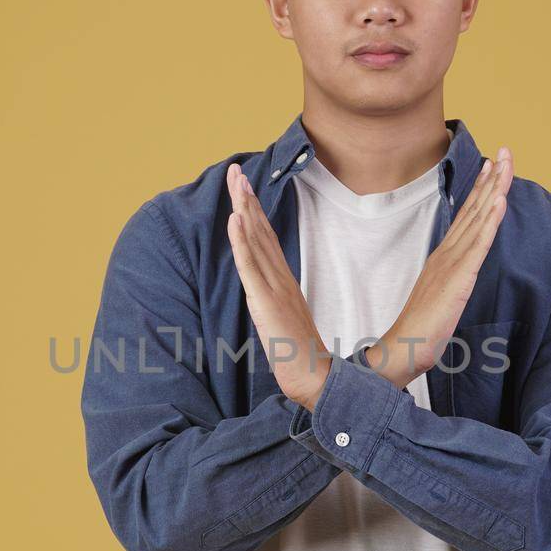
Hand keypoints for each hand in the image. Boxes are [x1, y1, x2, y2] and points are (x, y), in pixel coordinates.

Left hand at [226, 164, 331, 409]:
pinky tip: (236, 220)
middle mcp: (280, 279)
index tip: (243, 186)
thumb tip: (267, 288)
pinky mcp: (267, 303)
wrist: (315, 379)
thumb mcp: (284, 319)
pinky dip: (243, 242)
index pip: (265, 239)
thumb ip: (276, 299)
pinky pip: (251, 267)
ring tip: (235, 183)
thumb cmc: (300, 354)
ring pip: (256, 241)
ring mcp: (274, 289)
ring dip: (243, 209)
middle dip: (246, 199)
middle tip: (235, 171)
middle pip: (260, 231)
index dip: (253, 211)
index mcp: (284, 282)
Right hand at [364, 147, 513, 386]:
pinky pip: (478, 244)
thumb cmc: (422, 328)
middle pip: (473, 209)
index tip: (492, 166)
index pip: (466, 216)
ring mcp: (453, 262)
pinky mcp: (459, 277)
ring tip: (505, 164)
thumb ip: (450, 281)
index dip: (481, 190)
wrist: (404, 347)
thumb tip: (458, 275)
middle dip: (491, 179)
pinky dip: (490, 221)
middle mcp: (448, 252)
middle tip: (504, 151)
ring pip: (478, 219)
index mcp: (444, 256)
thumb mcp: (441, 297)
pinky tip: (499, 201)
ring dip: (494, 189)